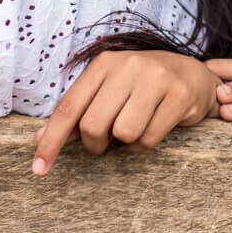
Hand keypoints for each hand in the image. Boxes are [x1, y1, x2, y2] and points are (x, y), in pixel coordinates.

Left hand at [33, 50, 231, 174]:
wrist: (193, 74)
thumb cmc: (141, 87)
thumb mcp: (108, 90)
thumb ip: (78, 111)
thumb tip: (39, 140)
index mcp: (104, 63)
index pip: (68, 107)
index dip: (51, 141)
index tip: (39, 169)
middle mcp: (127, 65)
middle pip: (93, 125)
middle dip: (95, 144)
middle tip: (106, 142)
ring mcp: (155, 78)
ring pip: (123, 134)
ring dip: (126, 143)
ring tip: (136, 128)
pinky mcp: (179, 95)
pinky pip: (149, 139)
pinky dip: (145, 145)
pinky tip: (154, 129)